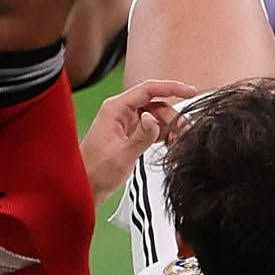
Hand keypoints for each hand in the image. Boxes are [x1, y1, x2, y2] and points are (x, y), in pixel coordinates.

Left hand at [82, 76, 191, 201]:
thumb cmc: (95, 171)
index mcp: (115, 109)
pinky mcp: (129, 133)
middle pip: (155, 103)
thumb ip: (142, 136)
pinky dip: (163, 133)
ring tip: (179, 139)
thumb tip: (155, 119)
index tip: (190, 92)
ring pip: (155, 115)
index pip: (148, 89)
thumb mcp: (122, 155)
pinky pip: (151, 127)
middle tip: (185, 131)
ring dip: (169, 126)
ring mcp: (125, 122)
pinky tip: (171, 143)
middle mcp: (120, 112)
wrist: (84, 186)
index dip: (172, 88)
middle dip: (172, 116)